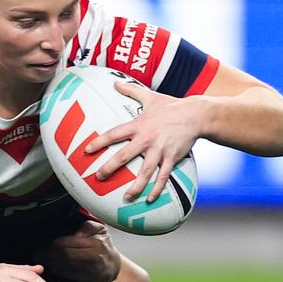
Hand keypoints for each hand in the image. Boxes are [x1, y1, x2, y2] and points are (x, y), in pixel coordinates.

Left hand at [39, 219, 120, 281]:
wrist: (114, 265)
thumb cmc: (102, 243)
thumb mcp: (100, 229)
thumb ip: (88, 226)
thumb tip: (76, 233)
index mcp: (95, 243)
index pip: (68, 243)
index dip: (53, 244)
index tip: (42, 244)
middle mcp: (95, 257)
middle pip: (65, 255)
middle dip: (49, 254)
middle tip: (37, 254)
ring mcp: (94, 271)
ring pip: (67, 266)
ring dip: (52, 263)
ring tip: (42, 260)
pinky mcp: (92, 281)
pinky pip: (72, 276)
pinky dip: (60, 272)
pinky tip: (53, 267)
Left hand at [84, 80, 202, 202]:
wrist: (196, 115)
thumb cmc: (171, 105)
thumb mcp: (149, 96)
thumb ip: (130, 90)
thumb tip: (114, 82)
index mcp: (138, 125)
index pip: (114, 134)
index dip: (99, 142)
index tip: (86, 150)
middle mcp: (147, 139)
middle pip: (125, 155)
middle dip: (110, 167)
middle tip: (98, 177)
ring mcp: (160, 150)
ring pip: (145, 171)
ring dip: (136, 186)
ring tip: (126, 197)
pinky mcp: (172, 158)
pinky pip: (163, 176)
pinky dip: (157, 189)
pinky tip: (150, 199)